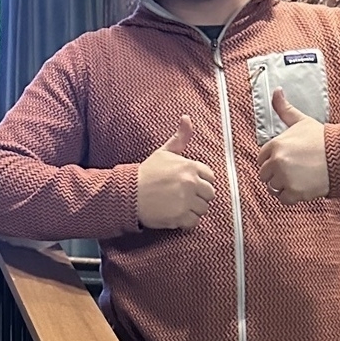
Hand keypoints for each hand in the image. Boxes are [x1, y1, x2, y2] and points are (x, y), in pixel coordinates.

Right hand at [136, 115, 214, 229]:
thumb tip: (187, 118)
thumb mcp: (164, 152)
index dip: (200, 181)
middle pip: (209, 194)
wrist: (128, 193)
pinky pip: (194, 222)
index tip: (189, 184)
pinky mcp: (180, 217)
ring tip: (179, 206)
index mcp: (190, 167)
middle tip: (185, 197)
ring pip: (203, 209)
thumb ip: (180, 137)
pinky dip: (187, 222)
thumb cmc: (147, 173)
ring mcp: (186, 201)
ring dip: (193, 209)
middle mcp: (191, 183)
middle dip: (199, 196)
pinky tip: (177, 215)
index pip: (210, 177)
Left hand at [257, 89, 329, 201]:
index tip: (287, 158)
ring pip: (273, 187)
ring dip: (283, 184)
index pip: (262, 157)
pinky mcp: (294, 192)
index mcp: (276, 144)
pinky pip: (283, 198)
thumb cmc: (322, 139)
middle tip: (294, 168)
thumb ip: (284, 108)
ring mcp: (285, 178)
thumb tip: (276, 90)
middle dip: (276, 173)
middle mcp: (277, 162)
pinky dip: (290, 196)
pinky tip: (301, 186)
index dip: (273, 159)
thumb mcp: (301, 121)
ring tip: (298, 177)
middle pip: (265, 174)